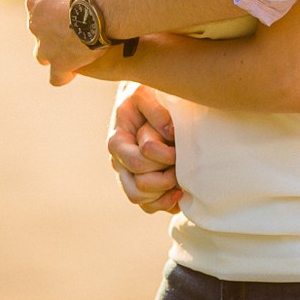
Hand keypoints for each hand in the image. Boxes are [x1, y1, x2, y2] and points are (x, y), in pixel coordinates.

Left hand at [27, 0, 109, 85]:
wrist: (102, 8)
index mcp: (35, 0)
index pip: (38, 7)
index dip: (54, 10)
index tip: (68, 10)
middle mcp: (34, 24)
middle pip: (40, 31)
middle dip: (53, 32)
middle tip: (75, 30)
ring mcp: (44, 47)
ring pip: (43, 55)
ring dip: (55, 55)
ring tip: (73, 53)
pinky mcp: (58, 64)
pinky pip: (56, 77)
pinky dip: (63, 75)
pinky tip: (73, 72)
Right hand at [108, 82, 180, 213]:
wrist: (146, 100)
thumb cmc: (146, 94)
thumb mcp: (146, 93)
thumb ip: (156, 110)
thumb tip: (170, 134)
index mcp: (118, 141)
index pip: (137, 162)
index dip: (161, 159)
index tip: (178, 149)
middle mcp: (120, 163)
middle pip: (138, 188)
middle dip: (164, 179)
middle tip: (181, 166)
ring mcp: (130, 176)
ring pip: (142, 201)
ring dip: (165, 195)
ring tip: (182, 182)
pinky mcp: (142, 185)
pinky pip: (150, 206)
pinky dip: (166, 204)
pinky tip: (181, 191)